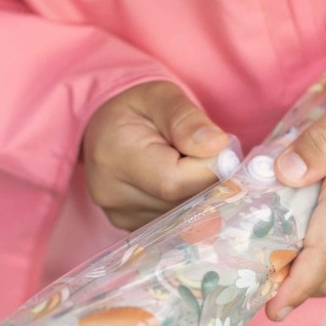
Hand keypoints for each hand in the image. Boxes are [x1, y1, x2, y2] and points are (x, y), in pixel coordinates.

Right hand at [83, 81, 228, 229]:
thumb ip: (187, 118)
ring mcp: (120, 216)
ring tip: (186, 167)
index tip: (217, 148)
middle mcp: (111, 194)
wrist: (108, 130)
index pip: (176, 181)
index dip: (208, 168)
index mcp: (115, 156)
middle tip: (204, 155)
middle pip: (182, 204)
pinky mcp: (131, 228)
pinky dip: (186, 206)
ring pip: (183, 218)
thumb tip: (216, 144)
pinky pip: (175, 224)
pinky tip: (178, 185)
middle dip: (205, 181)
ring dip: (197, 194)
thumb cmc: (138, 110)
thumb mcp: (162, 96)